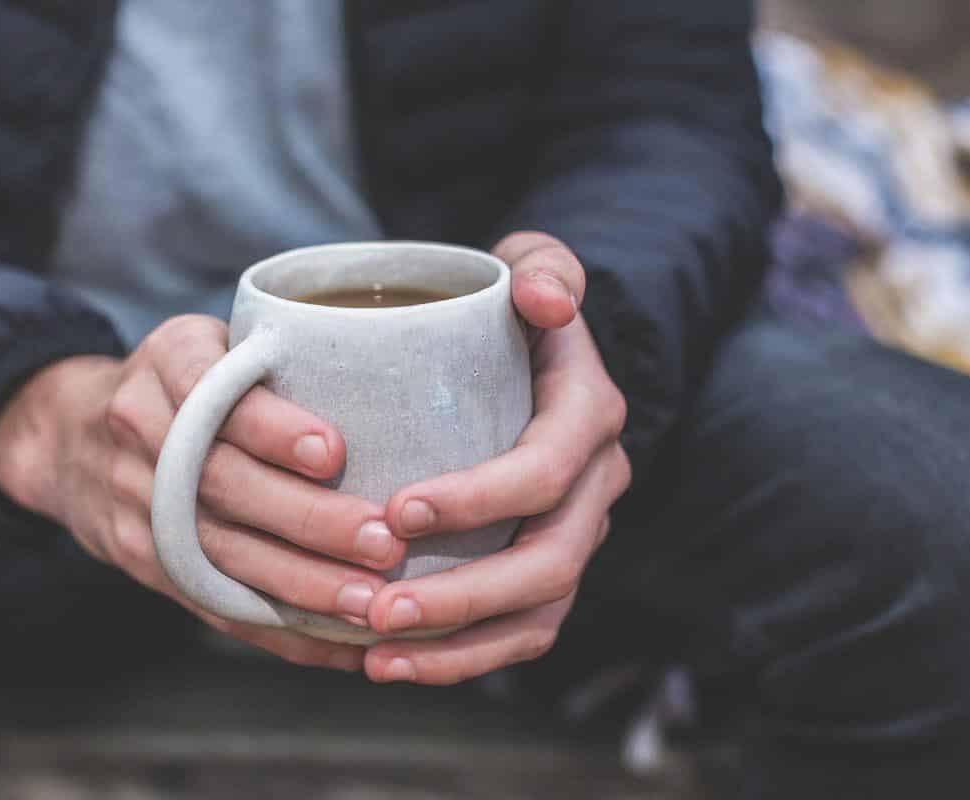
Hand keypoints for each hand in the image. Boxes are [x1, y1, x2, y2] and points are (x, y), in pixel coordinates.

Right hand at [0, 315, 408, 671]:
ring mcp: (135, 502)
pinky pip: (212, 601)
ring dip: (300, 585)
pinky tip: (334, 643)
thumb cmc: (178, 382)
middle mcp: (142, 431)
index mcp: (168, 363)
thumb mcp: (209, 343)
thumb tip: (380, 391)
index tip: (333, 453)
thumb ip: (272, 362)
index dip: (273, 429)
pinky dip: (277, 630)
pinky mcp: (144, 559)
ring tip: (368, 601)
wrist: (70, 436)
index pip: (217, 395)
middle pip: (224, 484)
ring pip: (220, 553)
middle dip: (308, 519)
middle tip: (380, 542)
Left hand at [361, 232, 630, 684]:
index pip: (545, 470)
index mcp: (590, 417)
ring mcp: (576, 535)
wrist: (539, 357)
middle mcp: (595, 486)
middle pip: (547, 562)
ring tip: (374, 654)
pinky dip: (461, 659)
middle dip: (462, 594)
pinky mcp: (550, 571)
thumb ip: (543, 268)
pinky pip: (520, 633)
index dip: (480, 499)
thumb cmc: (517, 310)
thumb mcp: (535, 265)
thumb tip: (546, 301)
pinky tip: (388, 665)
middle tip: (377, 607)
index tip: (397, 509)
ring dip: (457, 644)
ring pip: (536, 613)